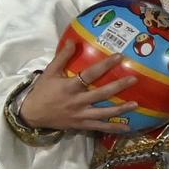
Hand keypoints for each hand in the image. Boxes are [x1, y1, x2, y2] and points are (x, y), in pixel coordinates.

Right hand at [19, 43, 138, 133]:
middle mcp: (77, 101)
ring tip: (136, 104)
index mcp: (69, 86)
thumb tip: (73, 41)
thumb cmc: (42, 91)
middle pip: (102, 94)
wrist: (32, 114)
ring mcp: (81, 115)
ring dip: (121, 109)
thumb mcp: (49, 72)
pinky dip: (113, 128)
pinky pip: (100, 127)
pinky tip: (127, 127)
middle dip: (119, 86)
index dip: (105, 65)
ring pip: (104, 112)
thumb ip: (62, 57)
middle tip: (134, 79)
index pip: (90, 74)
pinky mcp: (81, 125)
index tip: (119, 57)